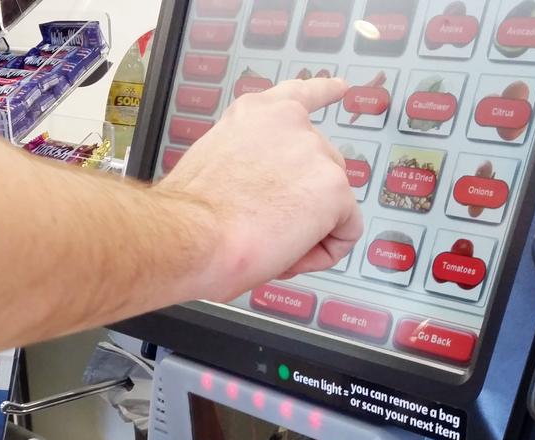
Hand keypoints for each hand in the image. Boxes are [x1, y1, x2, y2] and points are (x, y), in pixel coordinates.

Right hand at [158, 78, 362, 300]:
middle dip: (305, 201)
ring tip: (268, 244)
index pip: (299, 95)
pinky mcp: (334, 188)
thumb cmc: (187, 218)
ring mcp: (315, 153)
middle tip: (265, 227)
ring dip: (308, 230)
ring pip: (334, 204)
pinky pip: (346, 232)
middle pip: (323, 165)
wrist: (190, 238)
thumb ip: (247, 163)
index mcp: (255, 115)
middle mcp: (290, 123)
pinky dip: (323, 254)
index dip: (323, 92)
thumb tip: (259, 193)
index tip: (340, 87)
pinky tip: (289, 257)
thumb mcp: (214, 166)